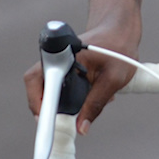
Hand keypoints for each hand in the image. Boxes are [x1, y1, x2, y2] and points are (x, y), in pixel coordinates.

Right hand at [23, 19, 141, 135]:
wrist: (122, 30)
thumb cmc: (119, 48)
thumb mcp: (112, 80)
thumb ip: (96, 103)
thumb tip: (82, 127)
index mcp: (64, 57)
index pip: (37, 80)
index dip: (36, 102)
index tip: (44, 120)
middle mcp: (58, 59)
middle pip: (38, 87)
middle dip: (48, 107)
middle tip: (60, 122)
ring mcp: (60, 63)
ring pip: (49, 88)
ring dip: (60, 102)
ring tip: (79, 110)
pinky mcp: (66, 68)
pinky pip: (60, 86)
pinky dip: (70, 96)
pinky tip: (89, 96)